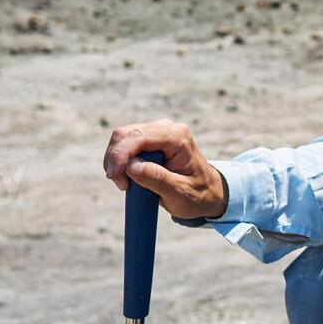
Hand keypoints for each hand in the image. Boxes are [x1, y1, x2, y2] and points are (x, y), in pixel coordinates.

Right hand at [102, 119, 226, 219]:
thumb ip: (158, 179)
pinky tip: (128, 177)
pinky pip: (124, 145)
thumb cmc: (198, 194)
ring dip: (116, 161)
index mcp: (177, 137)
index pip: (139, 137)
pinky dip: (120, 161)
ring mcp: (157, 132)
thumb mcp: (181, 193)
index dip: (120, 154)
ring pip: (121, 139)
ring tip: (127, 184)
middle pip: (125, 134)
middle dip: (115, 159)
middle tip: (122, 185)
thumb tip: (132, 166)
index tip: (115, 176)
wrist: (207, 194)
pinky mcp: (148, 140)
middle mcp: (166, 129)